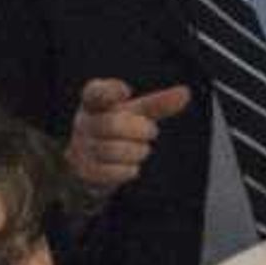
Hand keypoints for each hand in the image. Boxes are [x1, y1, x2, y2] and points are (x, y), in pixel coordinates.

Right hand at [66, 78, 192, 194]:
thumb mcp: (138, 113)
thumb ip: (158, 104)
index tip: (126, 91)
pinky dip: (127, 171)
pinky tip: (131, 167)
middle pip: (112, 125)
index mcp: (95, 103)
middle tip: (151, 131)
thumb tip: (185, 93)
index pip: (96, 93)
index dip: (110, 91)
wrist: (94, 161)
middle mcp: (84, 123)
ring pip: (111, 150)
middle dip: (141, 130)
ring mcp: (81, 148)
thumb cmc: (119, 128)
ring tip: (140, 149)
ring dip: (136, 151)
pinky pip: (108, 173)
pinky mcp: (84, 171)